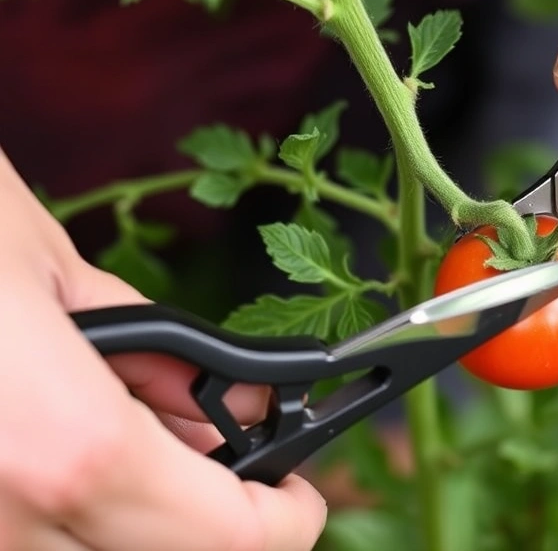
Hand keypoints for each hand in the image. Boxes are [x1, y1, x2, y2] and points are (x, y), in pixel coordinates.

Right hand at [0, 148, 325, 549]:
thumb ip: (150, 352)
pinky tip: (37, 435)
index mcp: (56, 450)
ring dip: (126, 506)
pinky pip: (23, 534)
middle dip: (205, 512)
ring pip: (81, 549)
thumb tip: (225, 404)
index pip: (225, 537)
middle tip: (207, 440)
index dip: (281, 519)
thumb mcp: (49, 267)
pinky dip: (56, 506)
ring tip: (108, 407)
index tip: (298, 490)